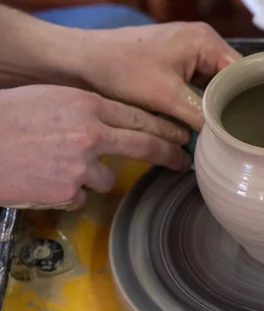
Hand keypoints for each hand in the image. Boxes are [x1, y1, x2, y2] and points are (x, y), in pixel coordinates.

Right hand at [0, 85, 189, 209]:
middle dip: (170, 154)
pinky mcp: (66, 191)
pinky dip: (67, 191)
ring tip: (57, 165)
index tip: (183, 135)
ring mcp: (80, 166)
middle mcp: (90, 134)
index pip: (140, 118)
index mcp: (86, 105)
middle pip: (145, 146)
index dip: (165, 128)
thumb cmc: (9, 116)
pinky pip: (80, 196)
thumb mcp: (52, 99)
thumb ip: (88, 110)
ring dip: (92, 176)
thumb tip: (117, 125)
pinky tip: (44, 179)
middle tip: (183, 162)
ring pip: (108, 179)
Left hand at [79, 22, 240, 129]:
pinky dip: (197, 104)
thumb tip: (223, 139)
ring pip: (213, 86)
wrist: (80, 61)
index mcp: (206, 41)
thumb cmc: (121, 70)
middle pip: (229, 80)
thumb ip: (200, 116)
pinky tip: (199, 124)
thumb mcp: (166, 97)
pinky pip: (197, 87)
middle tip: (233, 135)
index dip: (245, 100)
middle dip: (228, 105)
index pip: (241, 73)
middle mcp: (202, 42)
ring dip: (212, 107)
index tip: (245, 128)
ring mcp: (188, 53)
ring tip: (218, 133)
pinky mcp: (175, 65)